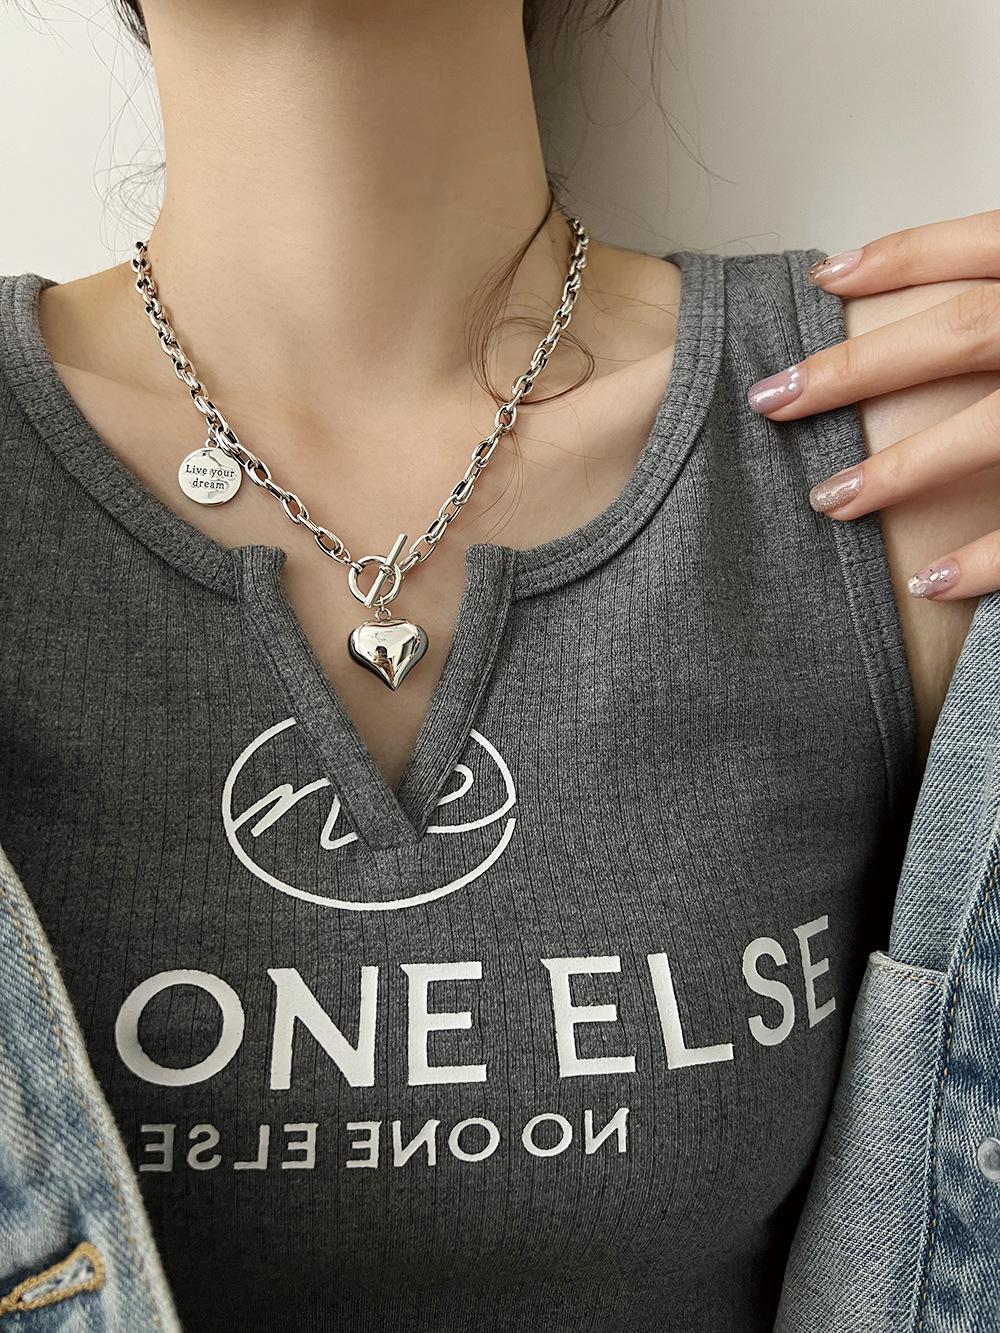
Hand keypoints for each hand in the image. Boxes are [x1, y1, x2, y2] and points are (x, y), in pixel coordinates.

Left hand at [745, 210, 999, 601]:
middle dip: (857, 368)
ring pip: (991, 429)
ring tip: (826, 501)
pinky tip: (926, 585)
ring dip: (902, 470)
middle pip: (959, 333)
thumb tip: (915, 285)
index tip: (819, 278)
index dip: (900, 258)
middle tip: (769, 401)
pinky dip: (985, 561)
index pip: (979, 246)